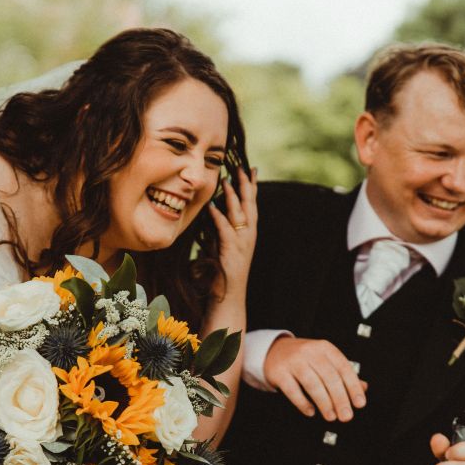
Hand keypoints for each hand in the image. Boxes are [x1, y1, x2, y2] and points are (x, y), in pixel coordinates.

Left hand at [208, 166, 257, 299]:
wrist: (229, 298)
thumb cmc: (223, 274)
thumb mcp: (222, 247)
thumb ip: (219, 230)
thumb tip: (212, 212)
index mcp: (248, 234)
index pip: (252, 205)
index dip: (251, 187)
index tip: (251, 169)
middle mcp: (249, 236)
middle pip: (250, 205)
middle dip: (246, 185)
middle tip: (242, 166)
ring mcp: (242, 244)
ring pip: (239, 215)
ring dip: (232, 196)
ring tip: (227, 179)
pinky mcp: (231, 252)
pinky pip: (225, 230)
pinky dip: (218, 217)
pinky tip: (212, 206)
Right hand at [265, 337, 366, 421]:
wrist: (273, 351)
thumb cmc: (305, 358)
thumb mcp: (325, 360)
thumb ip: (343, 373)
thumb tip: (364, 388)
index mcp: (325, 348)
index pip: (343, 368)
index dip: (353, 387)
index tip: (359, 404)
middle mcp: (309, 352)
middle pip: (329, 377)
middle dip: (340, 399)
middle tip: (346, 416)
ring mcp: (293, 361)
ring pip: (312, 384)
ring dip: (324, 403)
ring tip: (331, 416)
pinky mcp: (279, 372)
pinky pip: (293, 390)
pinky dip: (303, 403)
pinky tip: (311, 412)